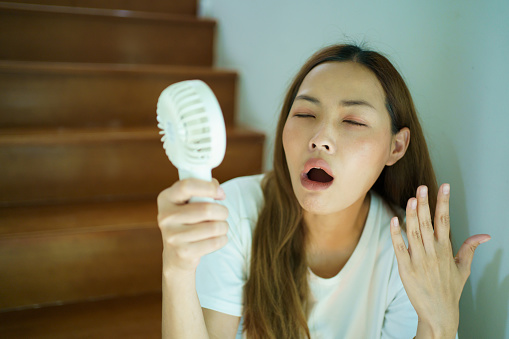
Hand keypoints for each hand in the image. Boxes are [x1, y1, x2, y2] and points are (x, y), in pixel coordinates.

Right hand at [157, 178, 228, 274]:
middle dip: (222, 211)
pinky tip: (217, 238)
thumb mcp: (187, 203)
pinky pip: (214, 242)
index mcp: (166, 199)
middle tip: (223, 214)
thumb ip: (201, 190)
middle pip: (206, 209)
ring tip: (220, 227)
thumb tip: (219, 191)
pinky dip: (222, 239)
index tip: (220, 193)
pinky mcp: (183, 252)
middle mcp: (165, 217)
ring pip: (213, 227)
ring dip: (224, 226)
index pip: (187, 186)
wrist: (175, 255)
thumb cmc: (187, 222)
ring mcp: (172, 236)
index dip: (208, 187)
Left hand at [390, 184, 490, 337]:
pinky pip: (399, 248)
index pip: (445, 220)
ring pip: (414, 232)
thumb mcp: (462, 268)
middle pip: (428, 223)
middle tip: (422, 187)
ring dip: (411, 215)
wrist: (438, 313)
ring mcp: (418, 260)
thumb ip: (470, 249)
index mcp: (445, 250)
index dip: (443, 202)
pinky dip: (396, 234)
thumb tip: (484, 235)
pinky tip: (394, 220)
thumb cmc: (449, 290)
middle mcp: (432, 253)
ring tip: (411, 198)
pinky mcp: (405, 268)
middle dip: (425, 203)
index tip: (444, 186)